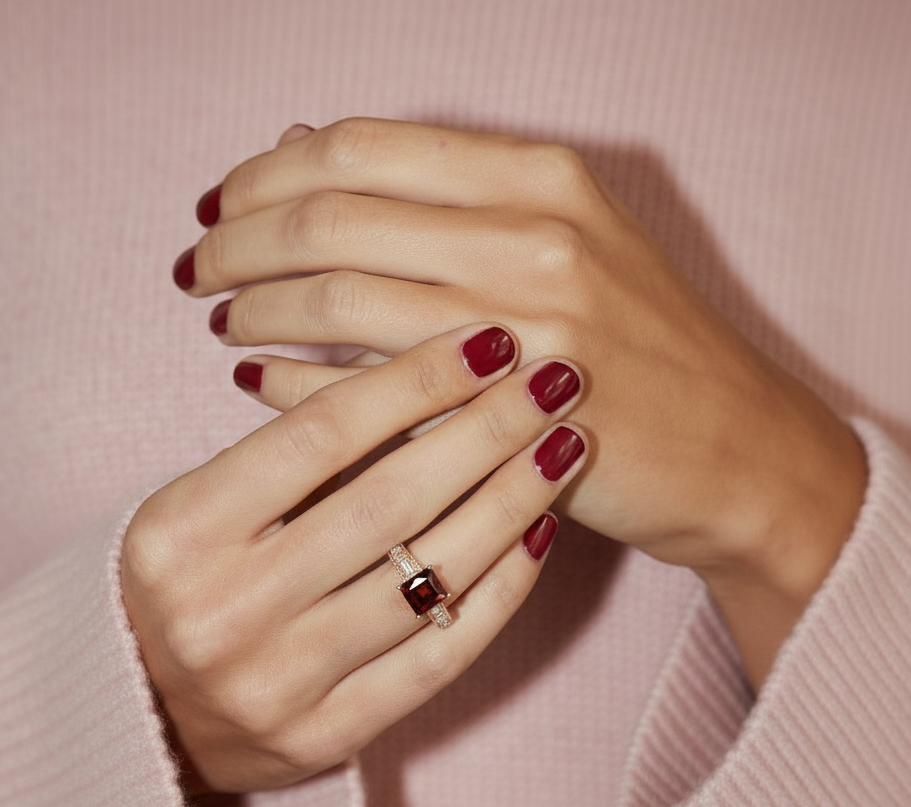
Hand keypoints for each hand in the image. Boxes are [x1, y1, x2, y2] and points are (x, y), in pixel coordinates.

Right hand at [121, 325, 585, 790]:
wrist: (146, 707)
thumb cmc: (188, 578)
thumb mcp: (206, 503)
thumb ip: (295, 451)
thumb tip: (426, 371)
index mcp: (181, 532)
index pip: (322, 434)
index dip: (416, 378)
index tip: (488, 340)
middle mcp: (224, 610)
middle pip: (388, 500)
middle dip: (486, 428)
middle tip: (556, 378)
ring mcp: (279, 684)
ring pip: (427, 576)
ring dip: (512, 499)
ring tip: (565, 444)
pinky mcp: (328, 735)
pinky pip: (440, 655)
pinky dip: (502, 588)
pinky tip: (542, 530)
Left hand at [175, 119, 865, 685]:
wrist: (734, 449)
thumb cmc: (644, 345)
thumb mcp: (564, 237)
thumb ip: (440, 193)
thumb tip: (300, 148)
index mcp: (542, 178)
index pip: (357, 149)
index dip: (265, 175)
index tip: (222, 208)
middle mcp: (534, 237)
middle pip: (330, 216)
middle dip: (238, 242)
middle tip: (199, 269)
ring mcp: (527, 331)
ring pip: (336, 297)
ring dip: (256, 308)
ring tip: (224, 320)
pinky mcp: (511, 420)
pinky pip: (363, 389)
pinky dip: (293, 380)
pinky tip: (260, 377)